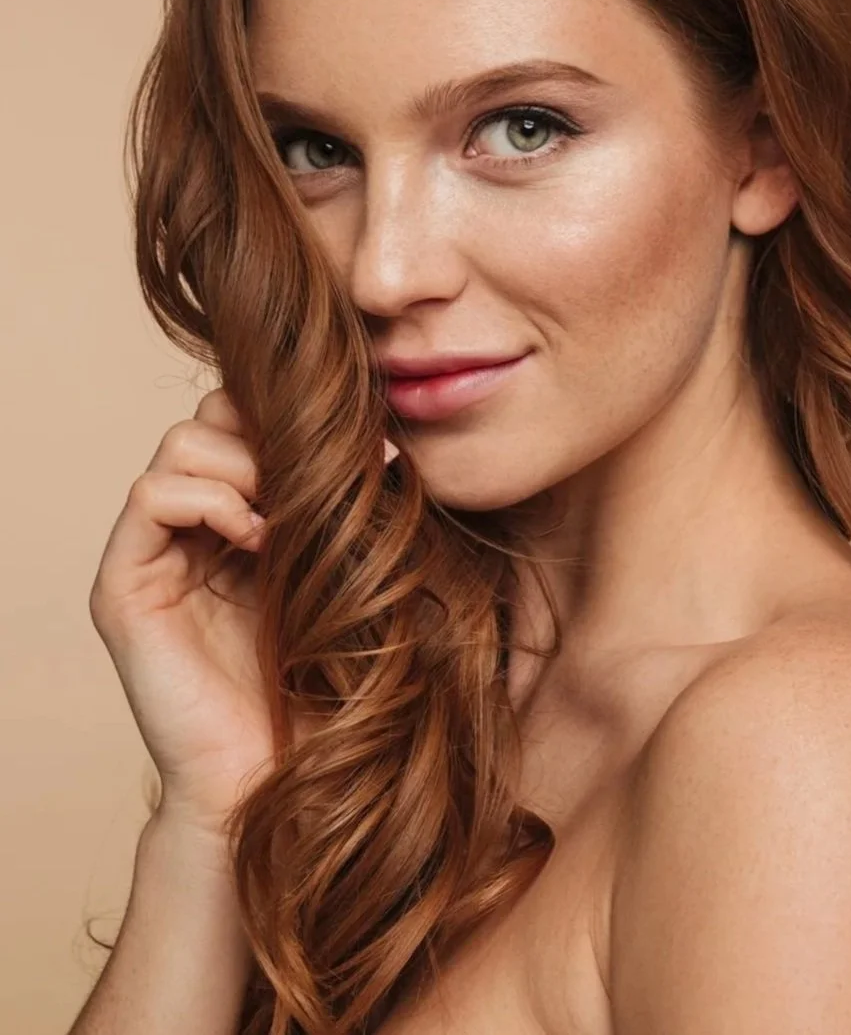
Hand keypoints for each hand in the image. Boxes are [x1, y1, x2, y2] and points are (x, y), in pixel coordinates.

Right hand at [90, 388, 400, 838]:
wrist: (282, 776)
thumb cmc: (325, 687)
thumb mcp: (346, 577)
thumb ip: (344, 511)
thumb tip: (384, 441)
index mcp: (238, 521)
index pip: (245, 420)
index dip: (295, 421)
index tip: (368, 453)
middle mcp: (189, 529)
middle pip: (210, 417)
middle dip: (271, 434)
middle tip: (328, 481)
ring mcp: (152, 555)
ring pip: (180, 444)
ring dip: (246, 464)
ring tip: (289, 519)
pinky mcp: (124, 587)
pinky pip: (151, 496)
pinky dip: (210, 498)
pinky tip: (257, 539)